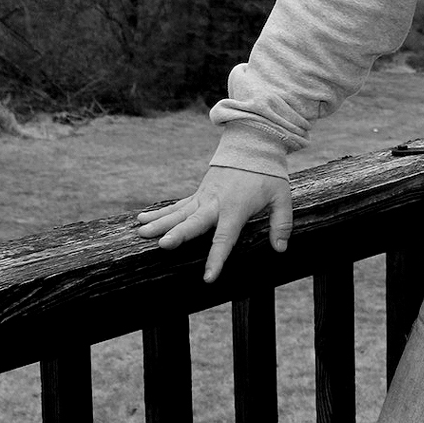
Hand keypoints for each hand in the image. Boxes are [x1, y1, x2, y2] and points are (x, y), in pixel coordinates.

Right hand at [135, 165, 291, 281]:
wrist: (252, 145)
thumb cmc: (268, 174)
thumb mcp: (282, 197)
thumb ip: (281, 223)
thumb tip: (280, 249)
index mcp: (236, 208)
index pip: (225, 238)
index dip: (216, 258)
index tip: (207, 277)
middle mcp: (216, 204)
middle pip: (194, 222)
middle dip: (178, 234)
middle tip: (162, 244)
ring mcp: (204, 197)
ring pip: (179, 213)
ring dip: (159, 223)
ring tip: (141, 234)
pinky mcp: (198, 193)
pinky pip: (177, 206)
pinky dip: (160, 213)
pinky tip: (141, 220)